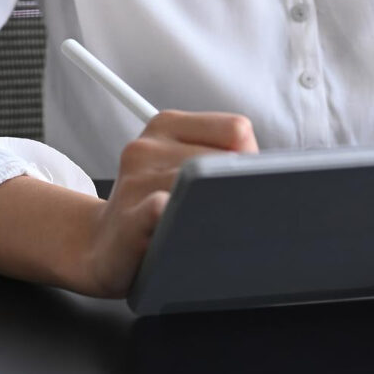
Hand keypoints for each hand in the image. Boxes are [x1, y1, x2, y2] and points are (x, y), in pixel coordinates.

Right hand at [80, 110, 258, 298]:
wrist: (102, 247)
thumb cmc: (153, 208)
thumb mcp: (178, 164)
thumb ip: (220, 155)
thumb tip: (270, 173)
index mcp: (166, 126)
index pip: (235, 130)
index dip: (251, 162)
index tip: (244, 184)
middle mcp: (146, 148)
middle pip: (222, 163)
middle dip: (237, 192)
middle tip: (224, 214)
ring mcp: (134, 184)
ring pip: (201, 191)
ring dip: (215, 215)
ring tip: (200, 229)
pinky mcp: (129, 222)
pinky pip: (158, 209)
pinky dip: (175, 215)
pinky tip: (183, 228)